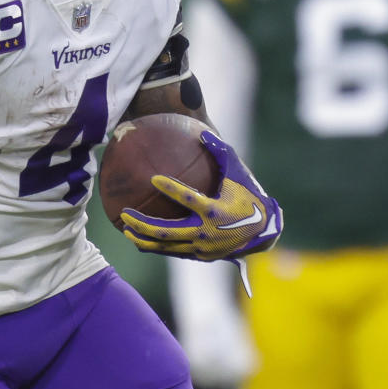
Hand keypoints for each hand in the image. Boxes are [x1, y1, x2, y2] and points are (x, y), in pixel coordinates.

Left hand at [121, 130, 281, 261]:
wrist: (263, 231)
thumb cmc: (248, 196)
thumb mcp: (237, 172)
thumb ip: (220, 152)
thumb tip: (202, 132)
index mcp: (214, 210)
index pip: (188, 198)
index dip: (171, 188)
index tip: (153, 178)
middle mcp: (206, 231)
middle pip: (167, 232)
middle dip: (142, 224)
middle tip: (124, 214)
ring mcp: (202, 247)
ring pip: (167, 247)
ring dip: (144, 240)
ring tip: (125, 231)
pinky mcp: (201, 256)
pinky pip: (174, 251)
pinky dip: (157, 246)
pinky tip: (141, 240)